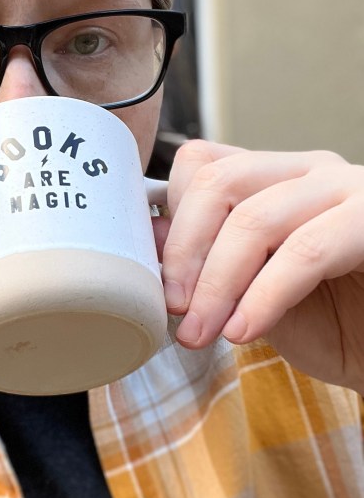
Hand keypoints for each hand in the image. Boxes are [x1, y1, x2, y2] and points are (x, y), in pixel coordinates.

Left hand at [156, 140, 363, 392]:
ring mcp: (348, 189)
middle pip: (219, 182)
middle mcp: (310, 172)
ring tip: (202, 332)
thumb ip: (209, 266)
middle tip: (174, 308)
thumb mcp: (253, 299)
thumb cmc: (336, 327)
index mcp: (275, 179)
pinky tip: (243, 332)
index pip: (202, 164)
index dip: (172, 219)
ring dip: (217, 284)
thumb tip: (153, 241)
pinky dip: (263, 296)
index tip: (159, 278)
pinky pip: (306, 251)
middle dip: (185, 252)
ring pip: (255, 217)